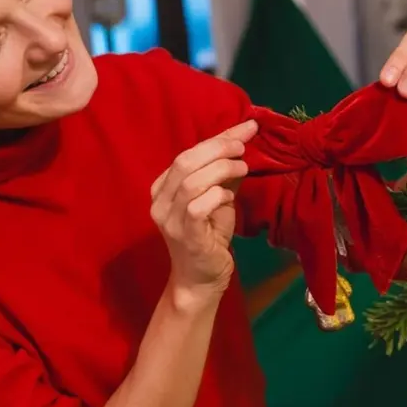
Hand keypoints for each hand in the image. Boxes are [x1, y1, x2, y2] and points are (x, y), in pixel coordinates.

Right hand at [150, 120, 257, 297]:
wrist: (200, 279)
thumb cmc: (209, 237)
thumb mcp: (217, 198)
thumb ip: (225, 173)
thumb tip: (244, 140)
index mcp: (163, 188)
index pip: (187, 154)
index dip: (218, 138)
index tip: (247, 127)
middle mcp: (159, 201)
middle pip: (185, 161)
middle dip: (218, 148)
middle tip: (243, 147)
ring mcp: (168, 219)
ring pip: (191, 181)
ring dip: (221, 169)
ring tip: (243, 168)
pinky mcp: (184, 235)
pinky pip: (197, 206)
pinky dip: (217, 195)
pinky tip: (229, 197)